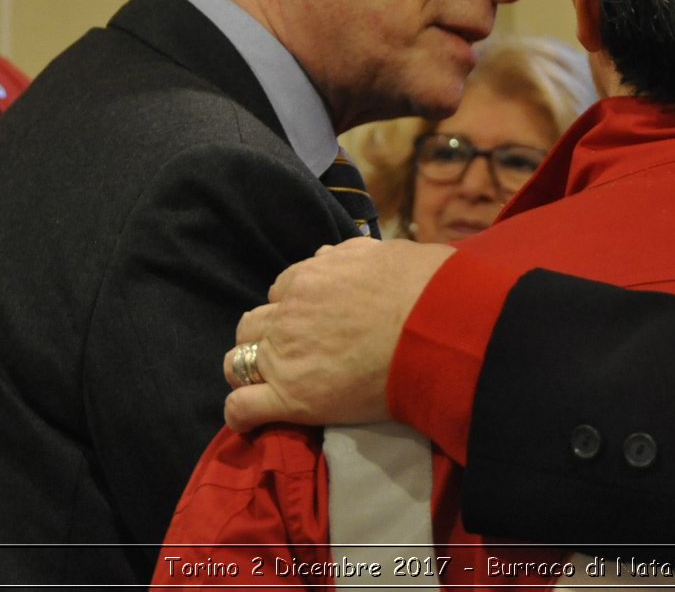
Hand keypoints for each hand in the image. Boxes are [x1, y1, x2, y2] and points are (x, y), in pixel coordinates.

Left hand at [223, 237, 455, 430]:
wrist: (437, 327)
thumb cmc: (424, 288)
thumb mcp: (385, 254)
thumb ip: (350, 255)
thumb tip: (329, 256)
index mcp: (310, 277)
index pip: (281, 290)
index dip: (293, 306)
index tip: (310, 321)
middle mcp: (289, 313)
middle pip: (253, 324)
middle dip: (266, 335)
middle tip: (293, 352)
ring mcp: (285, 356)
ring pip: (237, 361)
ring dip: (249, 369)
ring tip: (270, 383)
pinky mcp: (292, 398)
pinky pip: (242, 408)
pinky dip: (240, 415)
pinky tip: (248, 420)